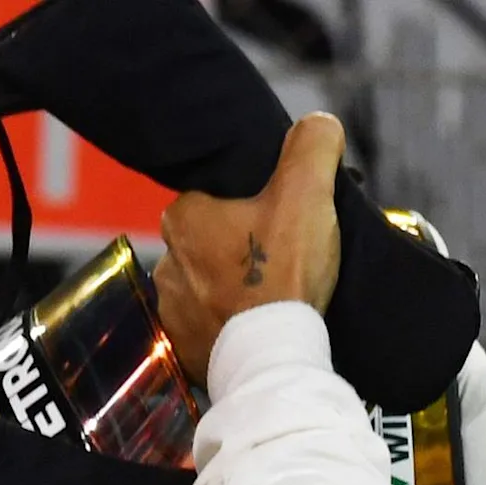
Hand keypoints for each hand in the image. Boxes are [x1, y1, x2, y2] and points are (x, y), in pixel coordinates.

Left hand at [155, 113, 347, 382]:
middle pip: (213, 248)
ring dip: (233, 297)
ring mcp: (172, 313)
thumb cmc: (284, 276)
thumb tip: (319, 124)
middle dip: (242, 256)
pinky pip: (206, 335)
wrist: (274, 359)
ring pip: (207, 292)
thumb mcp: (307, 195)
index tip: (283, 228)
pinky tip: (259, 337)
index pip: (216, 201)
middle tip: (285, 269)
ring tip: (274, 308)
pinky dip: (229, 334)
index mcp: (183, 218)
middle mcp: (166, 263)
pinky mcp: (185, 353)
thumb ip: (312, 147)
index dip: (254, 212)